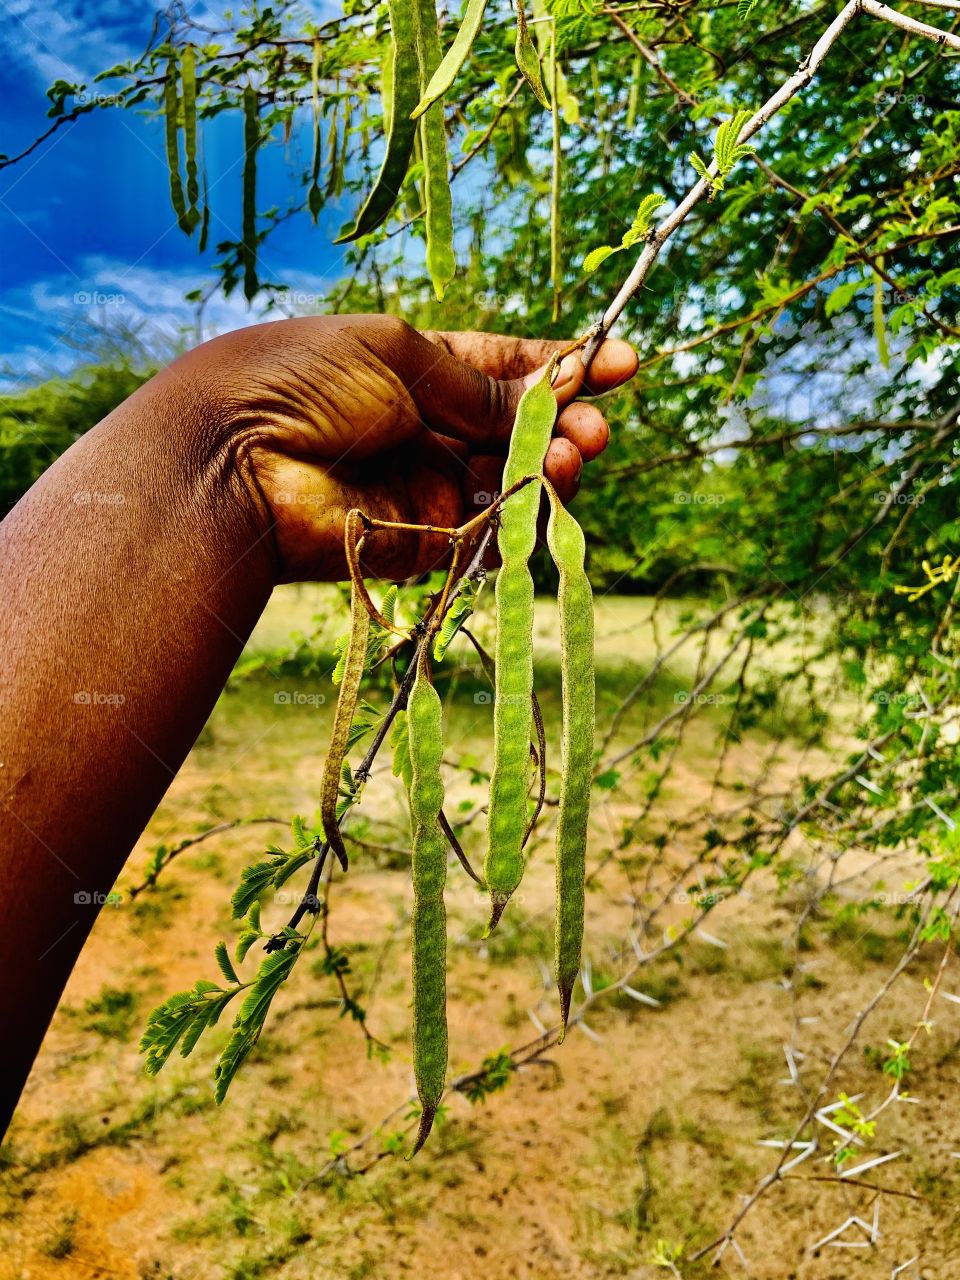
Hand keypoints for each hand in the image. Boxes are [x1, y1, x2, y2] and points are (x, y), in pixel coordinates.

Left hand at [171, 315, 637, 581]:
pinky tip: (544, 490)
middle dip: (563, 424)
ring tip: (572, 454)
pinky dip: (521, 516)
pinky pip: (485, 534)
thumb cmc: (301, 382)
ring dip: (549, 468)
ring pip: (508, 484)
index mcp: (411, 369)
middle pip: (514, 431)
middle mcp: (421, 430)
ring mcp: (421, 488)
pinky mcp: (418, 544)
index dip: (560, 368)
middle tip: (594, 427)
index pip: (501, 370)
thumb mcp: (398, 355)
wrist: (232, 459)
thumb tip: (546, 389)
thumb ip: (477, 383)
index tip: (620, 364)